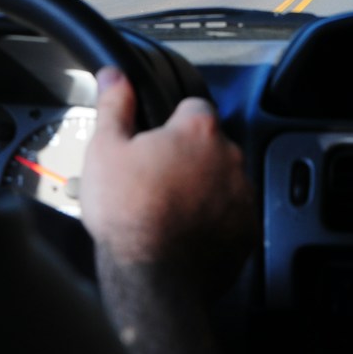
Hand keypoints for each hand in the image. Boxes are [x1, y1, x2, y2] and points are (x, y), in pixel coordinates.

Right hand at [81, 67, 254, 290]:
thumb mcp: (106, 151)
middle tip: (155, 182)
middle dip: (188, 158)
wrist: (151, 279)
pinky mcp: (247, 231)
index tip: (153, 145)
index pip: (192, 108)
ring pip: (222, 181)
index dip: (170, 124)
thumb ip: (114, 106)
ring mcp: (242, 195)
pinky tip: (185, 233)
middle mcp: (230, 157)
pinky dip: (214, 221)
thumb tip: (115, 75)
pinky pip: (231, 216)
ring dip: (203, 189)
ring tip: (168, 211)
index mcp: (198, 130)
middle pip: (209, 146)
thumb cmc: (128, 214)